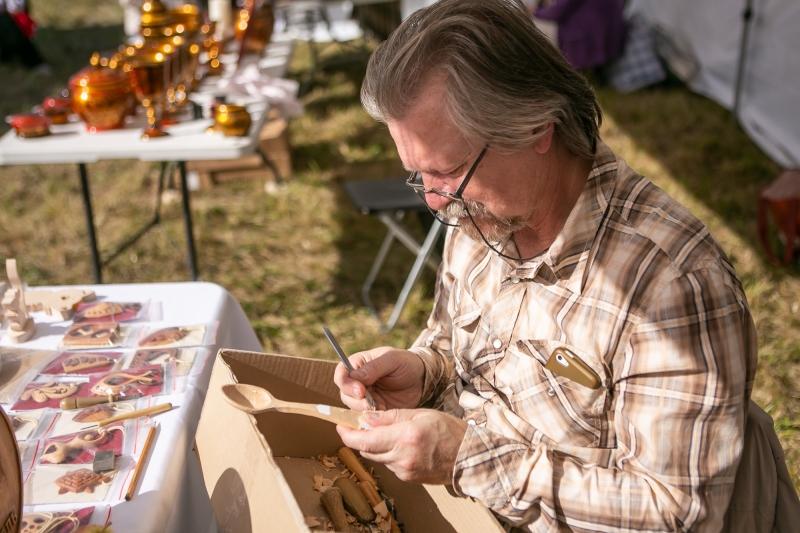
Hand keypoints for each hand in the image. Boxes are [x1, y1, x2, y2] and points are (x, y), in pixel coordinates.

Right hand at [334, 347, 424, 411]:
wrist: (422, 380)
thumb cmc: (407, 363)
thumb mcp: (393, 360)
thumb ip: (374, 367)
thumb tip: (356, 376)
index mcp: (358, 364)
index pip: (342, 374)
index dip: (347, 384)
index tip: (360, 391)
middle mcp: (357, 381)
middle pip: (345, 394)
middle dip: (355, 401)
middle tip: (369, 405)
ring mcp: (365, 397)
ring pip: (353, 407)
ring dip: (364, 410)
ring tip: (380, 408)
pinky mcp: (374, 410)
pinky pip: (366, 417)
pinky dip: (373, 418)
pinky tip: (385, 414)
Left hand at [337, 409, 467, 483]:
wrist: (468, 456)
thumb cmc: (448, 430)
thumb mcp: (420, 413)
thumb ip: (390, 417)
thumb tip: (366, 418)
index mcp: (405, 436)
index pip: (365, 439)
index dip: (348, 434)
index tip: (340, 426)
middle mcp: (402, 456)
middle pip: (367, 449)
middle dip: (359, 438)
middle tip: (359, 425)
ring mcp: (404, 470)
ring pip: (377, 457)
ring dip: (375, 445)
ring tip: (384, 433)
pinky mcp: (408, 478)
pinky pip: (389, 464)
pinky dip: (388, 454)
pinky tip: (399, 445)